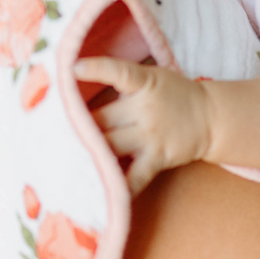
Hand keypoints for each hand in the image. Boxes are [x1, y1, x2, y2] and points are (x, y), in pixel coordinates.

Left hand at [73, 57, 210, 195]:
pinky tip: (100, 192)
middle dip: (76, 125)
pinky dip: (118, 186)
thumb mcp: (150, 76)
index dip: (96, 69)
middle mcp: (146, 108)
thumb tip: (76, 75)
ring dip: (89, 152)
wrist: (210, 116)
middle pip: (101, 119)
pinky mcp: (158, 158)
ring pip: (110, 146)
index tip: (72, 67)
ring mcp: (151, 135)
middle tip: (49, 131)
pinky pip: (134, 177)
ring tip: (63, 157)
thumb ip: (121, 78)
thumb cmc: (171, 92)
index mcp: (144, 82)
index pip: (118, 72)